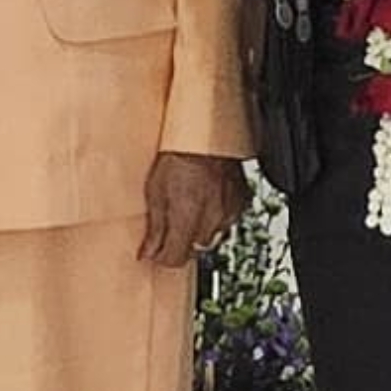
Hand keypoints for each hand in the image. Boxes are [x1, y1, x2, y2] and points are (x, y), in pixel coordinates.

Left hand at [138, 153, 248, 267]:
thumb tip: (149, 251)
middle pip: (194, 250)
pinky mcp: (240, 201)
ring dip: (199, 229)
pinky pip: (226, 221)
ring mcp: (229, 211)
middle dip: (180, 242)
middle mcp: (211, 219)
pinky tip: (205, 199)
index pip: (175, 259)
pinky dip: (215, 216)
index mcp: (187, 217)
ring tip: (189, 206)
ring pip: (212, 237)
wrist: (206, 131)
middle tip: (170, 223)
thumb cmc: (179, 153)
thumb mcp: (155, 190)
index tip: (154, 251)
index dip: (162, 258)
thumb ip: (155, 227)